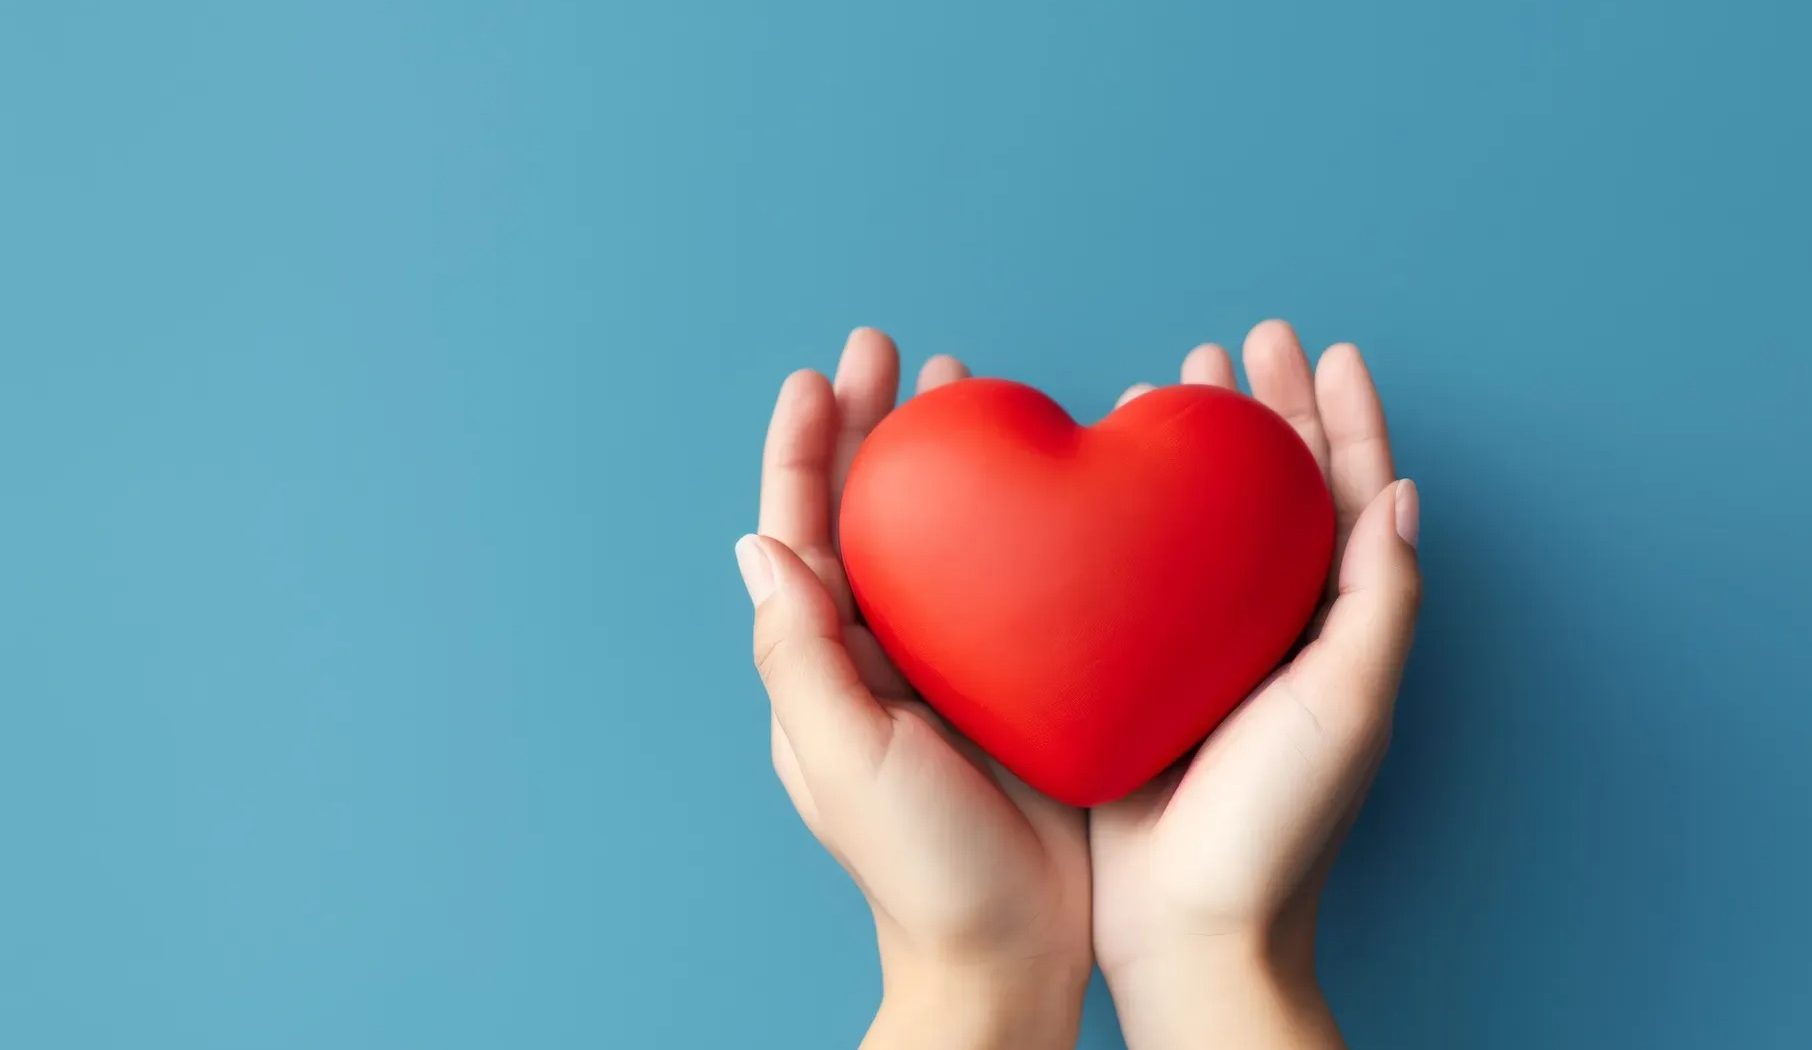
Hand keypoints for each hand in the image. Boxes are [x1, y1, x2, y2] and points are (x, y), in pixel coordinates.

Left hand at [738, 329, 1091, 1049]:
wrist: (1010, 955)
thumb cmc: (919, 872)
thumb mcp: (842, 759)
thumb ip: (798, 653)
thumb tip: (758, 545)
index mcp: (827, 664)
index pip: (803, 534)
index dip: (807, 451)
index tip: (820, 375)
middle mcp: (881, 653)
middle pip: (870, 515)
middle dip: (876, 429)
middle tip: (895, 350)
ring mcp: (951, 666)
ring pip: (941, 536)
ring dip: (944, 462)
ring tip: (965, 391)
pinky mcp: (1021, 683)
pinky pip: (1015, 581)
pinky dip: (1021, 522)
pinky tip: (1050, 483)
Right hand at [1092, 321, 1422, 1048]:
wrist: (1188, 925)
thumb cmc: (1279, 825)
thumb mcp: (1348, 703)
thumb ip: (1377, 599)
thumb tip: (1401, 493)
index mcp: (1335, 627)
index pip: (1348, 497)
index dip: (1342, 418)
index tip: (1325, 349)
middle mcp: (1275, 627)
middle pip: (1274, 493)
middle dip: (1261, 413)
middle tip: (1236, 346)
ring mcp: (1205, 648)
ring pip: (1203, 521)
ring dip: (1194, 452)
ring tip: (1167, 384)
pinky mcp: (1138, 673)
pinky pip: (1135, 572)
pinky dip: (1127, 516)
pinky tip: (1102, 485)